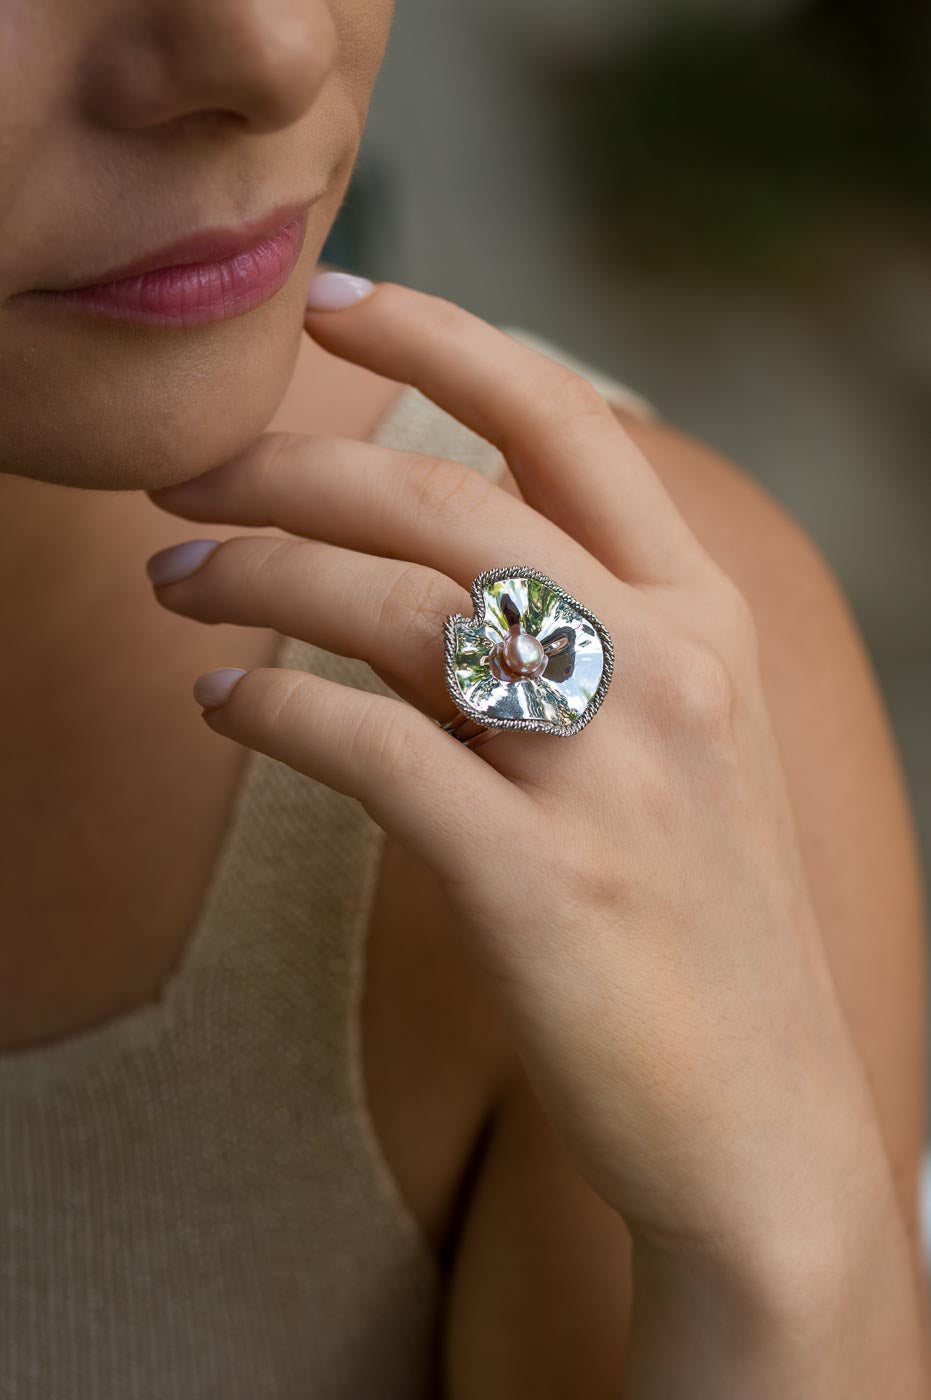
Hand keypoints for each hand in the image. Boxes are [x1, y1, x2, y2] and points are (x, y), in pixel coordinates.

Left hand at [147, 281, 891, 1267]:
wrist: (762, 1121)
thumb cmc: (697, 923)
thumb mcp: (668, 747)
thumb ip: (557, 641)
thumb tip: (394, 567)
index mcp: (707, 617)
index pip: (568, 424)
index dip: (444, 341)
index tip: (335, 305)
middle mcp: (671, 670)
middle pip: (450, 504)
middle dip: (294, 465)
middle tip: (186, 474)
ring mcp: (614, 778)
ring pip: (396, 613)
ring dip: (255, 576)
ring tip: (170, 578)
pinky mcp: (544, 887)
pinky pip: (370, 754)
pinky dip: (271, 711)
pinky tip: (218, 702)